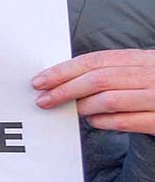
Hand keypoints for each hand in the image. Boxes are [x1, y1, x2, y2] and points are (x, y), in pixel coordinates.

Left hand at [35, 49, 154, 134]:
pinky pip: (129, 121)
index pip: (96, 60)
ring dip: (84, 107)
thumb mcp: (143, 70)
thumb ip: (115, 72)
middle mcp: (153, 74)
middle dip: (65, 90)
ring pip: (111, 100)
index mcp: (144, 58)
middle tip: (43, 101)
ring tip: (71, 111)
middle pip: (99, 79)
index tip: (39, 81)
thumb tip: (68, 80)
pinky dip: (106, 123)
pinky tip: (95, 122)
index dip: (65, 70)